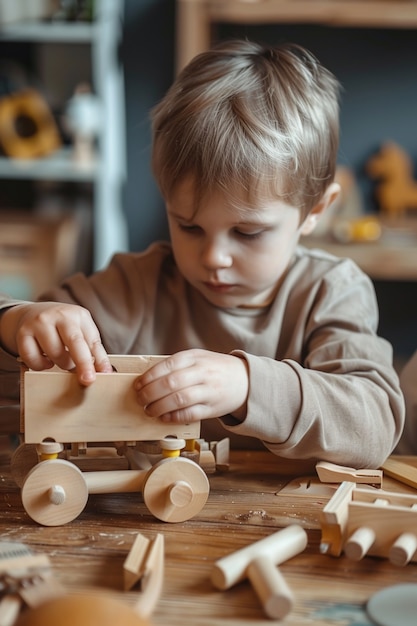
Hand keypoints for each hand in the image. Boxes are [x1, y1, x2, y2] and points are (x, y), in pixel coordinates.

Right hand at [0, 302, 111, 384]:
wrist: (31, 314)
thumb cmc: (62, 328)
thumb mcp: (80, 331)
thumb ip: (92, 350)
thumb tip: (106, 372)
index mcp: (79, 315)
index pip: (92, 340)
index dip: (100, 359)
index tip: (105, 374)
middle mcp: (60, 315)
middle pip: (75, 342)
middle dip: (83, 363)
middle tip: (87, 380)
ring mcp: (40, 322)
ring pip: (55, 353)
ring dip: (61, 364)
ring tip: (61, 359)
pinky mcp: (23, 332)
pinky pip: (34, 359)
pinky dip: (41, 365)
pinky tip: (45, 359)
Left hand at [134, 348, 248, 422]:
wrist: (244, 380)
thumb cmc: (215, 369)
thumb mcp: (198, 358)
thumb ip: (176, 365)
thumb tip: (147, 379)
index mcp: (195, 357)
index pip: (167, 365)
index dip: (149, 377)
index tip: (137, 385)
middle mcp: (202, 372)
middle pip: (170, 384)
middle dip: (150, 394)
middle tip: (140, 400)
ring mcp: (208, 391)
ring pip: (179, 400)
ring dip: (159, 407)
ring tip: (149, 410)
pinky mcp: (212, 408)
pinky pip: (190, 414)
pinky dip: (173, 417)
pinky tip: (164, 417)